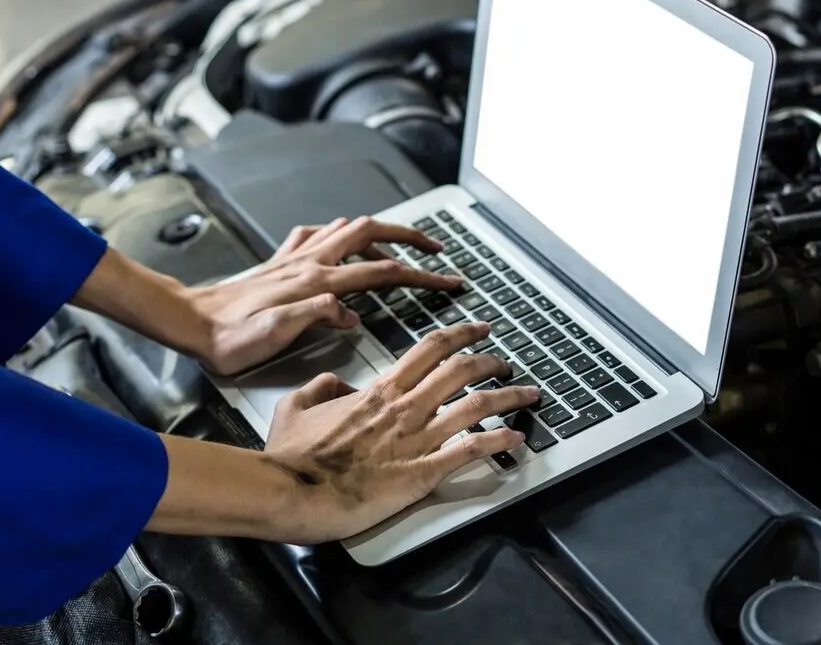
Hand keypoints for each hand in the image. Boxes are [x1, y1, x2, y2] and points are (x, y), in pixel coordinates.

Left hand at [187, 217, 461, 374]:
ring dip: (379, 230)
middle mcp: (309, 262)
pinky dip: (337, 233)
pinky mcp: (280, 261)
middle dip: (409, 235)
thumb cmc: (229, 337)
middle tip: (434, 247)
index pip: (382, 271)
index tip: (448, 281)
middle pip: (371, 232)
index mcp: (316, 282)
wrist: (191, 323)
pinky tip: (339, 242)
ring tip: (398, 242)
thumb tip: (351, 312)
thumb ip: (317, 316)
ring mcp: (295, 258)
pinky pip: (316, 234)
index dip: (421, 275)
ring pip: (347, 227)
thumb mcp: (275, 334)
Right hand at [263, 321, 537, 542]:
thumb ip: (319, 387)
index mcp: (379, 391)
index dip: (461, 334)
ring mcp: (417, 440)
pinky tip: (516, 438)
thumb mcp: (295, 406)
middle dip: (491, 361)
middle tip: (506, 361)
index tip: (479, 329)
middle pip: (461, 371)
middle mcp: (405, 409)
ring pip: (476, 406)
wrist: (292, 491)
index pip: (430, 349)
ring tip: (528, 393)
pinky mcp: (422, 473)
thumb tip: (334, 382)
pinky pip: (470, 451)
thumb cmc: (292, 456)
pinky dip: (498, 441)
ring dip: (508, 396)